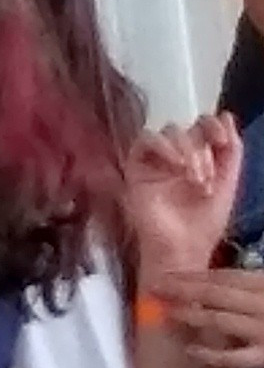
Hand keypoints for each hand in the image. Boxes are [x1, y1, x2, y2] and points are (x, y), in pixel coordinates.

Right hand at [127, 120, 244, 280]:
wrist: (180, 250)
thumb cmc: (203, 225)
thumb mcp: (226, 187)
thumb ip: (231, 153)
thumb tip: (228, 116)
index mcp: (200, 159)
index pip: (203, 128)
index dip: (213, 126)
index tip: (222, 138)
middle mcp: (178, 156)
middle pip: (188, 129)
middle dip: (202, 150)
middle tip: (206, 177)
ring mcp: (156, 160)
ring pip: (169, 132)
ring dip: (187, 151)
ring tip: (194, 179)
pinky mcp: (135, 164)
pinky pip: (145, 140)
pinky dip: (163, 148)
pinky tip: (176, 167)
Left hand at [144, 263, 263, 367]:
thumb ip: (248, 287)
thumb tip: (217, 283)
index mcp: (262, 285)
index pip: (222, 276)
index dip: (191, 275)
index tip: (165, 274)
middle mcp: (260, 304)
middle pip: (214, 293)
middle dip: (181, 289)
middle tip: (154, 287)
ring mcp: (262, 331)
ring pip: (219, 320)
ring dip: (190, 314)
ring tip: (165, 311)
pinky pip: (235, 357)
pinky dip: (212, 354)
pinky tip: (190, 350)